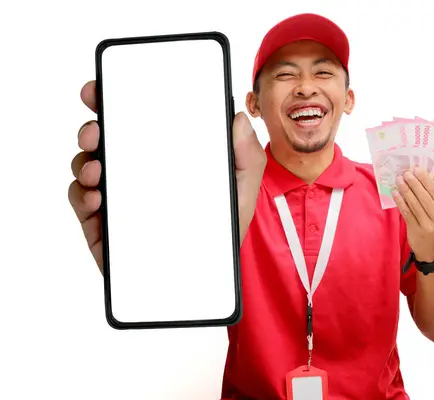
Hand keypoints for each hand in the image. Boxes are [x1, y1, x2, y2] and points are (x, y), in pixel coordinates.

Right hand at [68, 80, 266, 273]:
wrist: (202, 280)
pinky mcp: (102, 226)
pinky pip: (81, 203)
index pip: (137, 124)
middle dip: (92, 128)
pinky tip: (95, 198)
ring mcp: (117, 198)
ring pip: (87, 167)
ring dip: (84, 161)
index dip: (115, 102)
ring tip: (96, 167)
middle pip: (105, 141)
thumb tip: (239, 118)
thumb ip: (247, 157)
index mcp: (165, 159)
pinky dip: (81, 195)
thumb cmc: (221, 233)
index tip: (102, 90)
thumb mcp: (241, 192)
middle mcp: (136, 174)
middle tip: (95, 129)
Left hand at [392, 167, 433, 261]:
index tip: (416, 169)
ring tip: (399, 180)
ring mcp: (427, 225)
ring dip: (405, 190)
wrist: (431, 249)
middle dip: (413, 183)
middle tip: (406, 172)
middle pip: (424, 197)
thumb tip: (420, 178)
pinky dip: (400, 202)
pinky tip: (395, 193)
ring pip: (414, 204)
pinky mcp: (415, 230)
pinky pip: (406, 213)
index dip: (425, 179)